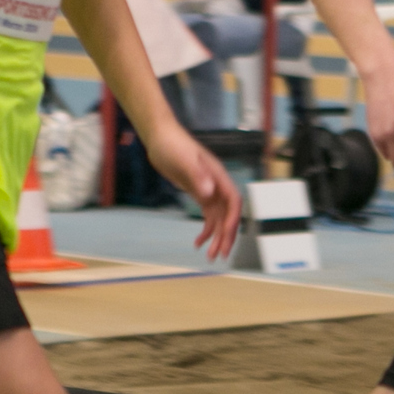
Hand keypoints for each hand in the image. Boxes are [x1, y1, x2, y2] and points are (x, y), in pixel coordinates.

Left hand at [144, 125, 241, 260]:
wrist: (160, 137)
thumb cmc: (172, 145)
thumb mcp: (183, 159)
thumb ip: (197, 175)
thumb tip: (209, 193)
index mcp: (218, 176)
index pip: (233, 202)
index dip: (232, 220)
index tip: (226, 237)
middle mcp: (216, 185)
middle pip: (228, 214)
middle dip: (226, 235)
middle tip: (220, 255)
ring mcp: (208, 190)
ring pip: (218, 219)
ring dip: (216, 237)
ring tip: (210, 256)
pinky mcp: (198, 193)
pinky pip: (208, 216)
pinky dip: (205, 230)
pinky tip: (198, 242)